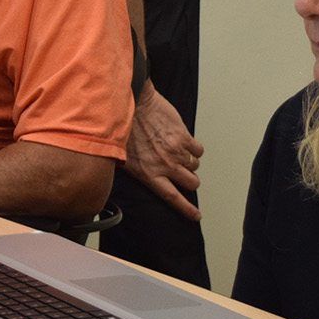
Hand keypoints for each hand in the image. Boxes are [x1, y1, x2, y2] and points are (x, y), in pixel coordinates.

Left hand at [120, 80, 203, 221]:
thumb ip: (135, 171)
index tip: (196, 216)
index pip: (172, 197)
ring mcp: (176, 150)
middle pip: (190, 183)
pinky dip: (194, 149)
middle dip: (190, 182)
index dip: (186, 209)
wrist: (131, 102)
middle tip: (184, 176)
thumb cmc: (123, 127)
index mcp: (148, 173)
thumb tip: (141, 177)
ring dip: (189, 163)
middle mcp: (165, 165)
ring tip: (178, 153)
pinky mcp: (184, 135)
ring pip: (195, 166)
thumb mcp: (121, 157)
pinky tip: (184, 142)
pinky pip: (198, 150)